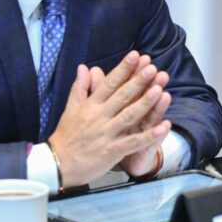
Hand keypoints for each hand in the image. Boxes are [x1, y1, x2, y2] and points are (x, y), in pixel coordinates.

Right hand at [48, 51, 171, 187]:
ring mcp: (107, 134)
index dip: (124, 69)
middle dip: (138, 81)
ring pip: (129, 116)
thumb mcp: (70, 109)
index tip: (136, 55)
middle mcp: (100, 117)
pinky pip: (133, 142)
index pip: (110, 83)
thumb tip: (84, 67)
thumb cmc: (66, 136)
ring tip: (159, 89)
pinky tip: (164, 126)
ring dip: (145, 103)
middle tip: (152, 68)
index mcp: (91, 105)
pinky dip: (149, 135)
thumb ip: (80, 87)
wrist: (57, 165)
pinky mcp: (112, 151)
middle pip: (122, 96)